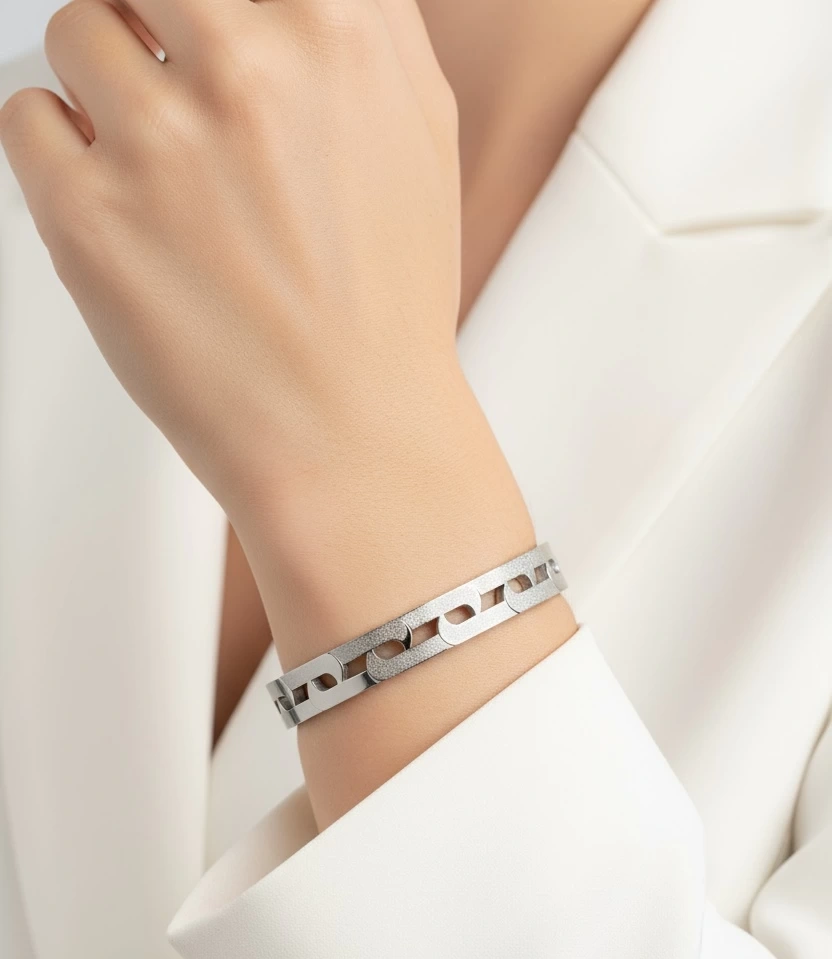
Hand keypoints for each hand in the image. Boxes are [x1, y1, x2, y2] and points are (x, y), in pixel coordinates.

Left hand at [0, 0, 462, 515]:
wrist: (353, 437)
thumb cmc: (386, 302)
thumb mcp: (419, 131)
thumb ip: (358, 24)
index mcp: (337, 27)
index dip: (199, 8)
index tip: (188, 28)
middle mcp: (246, 67)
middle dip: (147, 18)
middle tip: (168, 81)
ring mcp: (161, 140)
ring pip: (74, 30)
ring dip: (102, 88)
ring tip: (155, 168)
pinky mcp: (88, 215)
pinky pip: (24, 116)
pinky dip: (57, 151)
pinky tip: (119, 204)